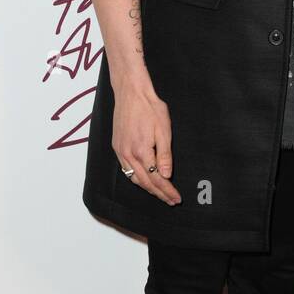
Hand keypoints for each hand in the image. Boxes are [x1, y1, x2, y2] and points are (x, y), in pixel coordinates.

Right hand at [112, 80, 180, 204]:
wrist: (131, 93)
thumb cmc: (149, 108)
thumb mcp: (164, 130)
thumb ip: (165, 155)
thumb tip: (166, 176)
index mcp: (142, 152)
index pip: (157, 179)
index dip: (167, 191)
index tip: (176, 198)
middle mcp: (128, 155)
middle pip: (145, 182)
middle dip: (159, 194)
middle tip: (171, 201)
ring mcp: (120, 151)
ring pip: (134, 178)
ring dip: (147, 188)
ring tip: (160, 194)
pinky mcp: (117, 147)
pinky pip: (126, 170)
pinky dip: (136, 178)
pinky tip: (144, 180)